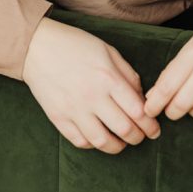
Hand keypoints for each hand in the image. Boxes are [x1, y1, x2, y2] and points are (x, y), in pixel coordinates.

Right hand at [22, 17, 160, 153]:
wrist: (37, 47)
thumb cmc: (75, 45)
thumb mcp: (107, 51)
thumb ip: (127, 74)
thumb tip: (141, 98)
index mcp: (108, 78)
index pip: (137, 111)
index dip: (150, 125)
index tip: (155, 130)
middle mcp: (92, 97)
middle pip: (124, 129)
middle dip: (139, 137)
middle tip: (142, 137)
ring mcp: (74, 110)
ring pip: (102, 142)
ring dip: (118, 147)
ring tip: (123, 143)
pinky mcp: (58, 118)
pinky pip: (80, 141)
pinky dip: (94, 145)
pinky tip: (100, 138)